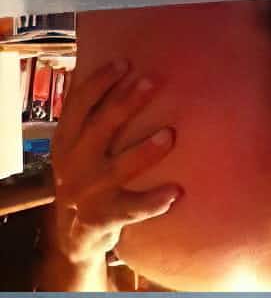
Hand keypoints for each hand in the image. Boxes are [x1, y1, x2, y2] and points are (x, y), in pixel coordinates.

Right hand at [41, 60, 180, 289]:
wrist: (73, 235)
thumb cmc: (87, 180)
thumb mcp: (77, 149)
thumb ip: (89, 120)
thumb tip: (109, 73)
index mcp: (66, 141)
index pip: (79, 105)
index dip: (100, 82)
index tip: (125, 62)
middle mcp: (73, 164)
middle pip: (101, 127)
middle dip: (127, 103)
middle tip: (153, 82)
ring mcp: (88, 192)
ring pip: (119, 167)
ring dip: (145, 151)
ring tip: (170, 135)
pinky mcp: (103, 217)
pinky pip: (133, 209)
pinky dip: (154, 201)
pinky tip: (176, 192)